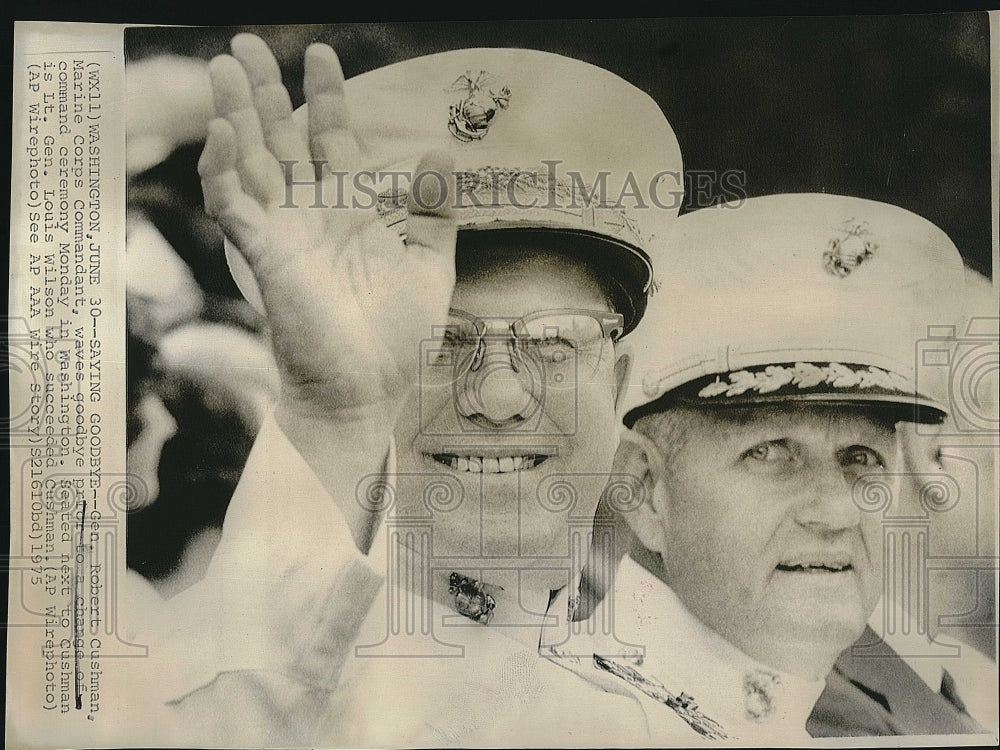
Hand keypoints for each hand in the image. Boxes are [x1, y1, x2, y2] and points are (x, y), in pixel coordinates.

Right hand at [198, 34, 456, 427]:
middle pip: (280, 139)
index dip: (326, 98)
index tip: (321, 55)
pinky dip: (223, 169)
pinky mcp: (265, 256)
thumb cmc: (397, 336)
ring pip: (250, 161)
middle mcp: (311, 214)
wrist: (368, 390)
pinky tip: (223, 132)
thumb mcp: (429, 262)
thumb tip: (442, 148)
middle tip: (246, 44)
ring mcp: (284, 233)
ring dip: (235, 114)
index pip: (331, 140)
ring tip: (224, 66)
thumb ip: (433, 208)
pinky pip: (234, 206)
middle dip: (265, 91)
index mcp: (349, 211)